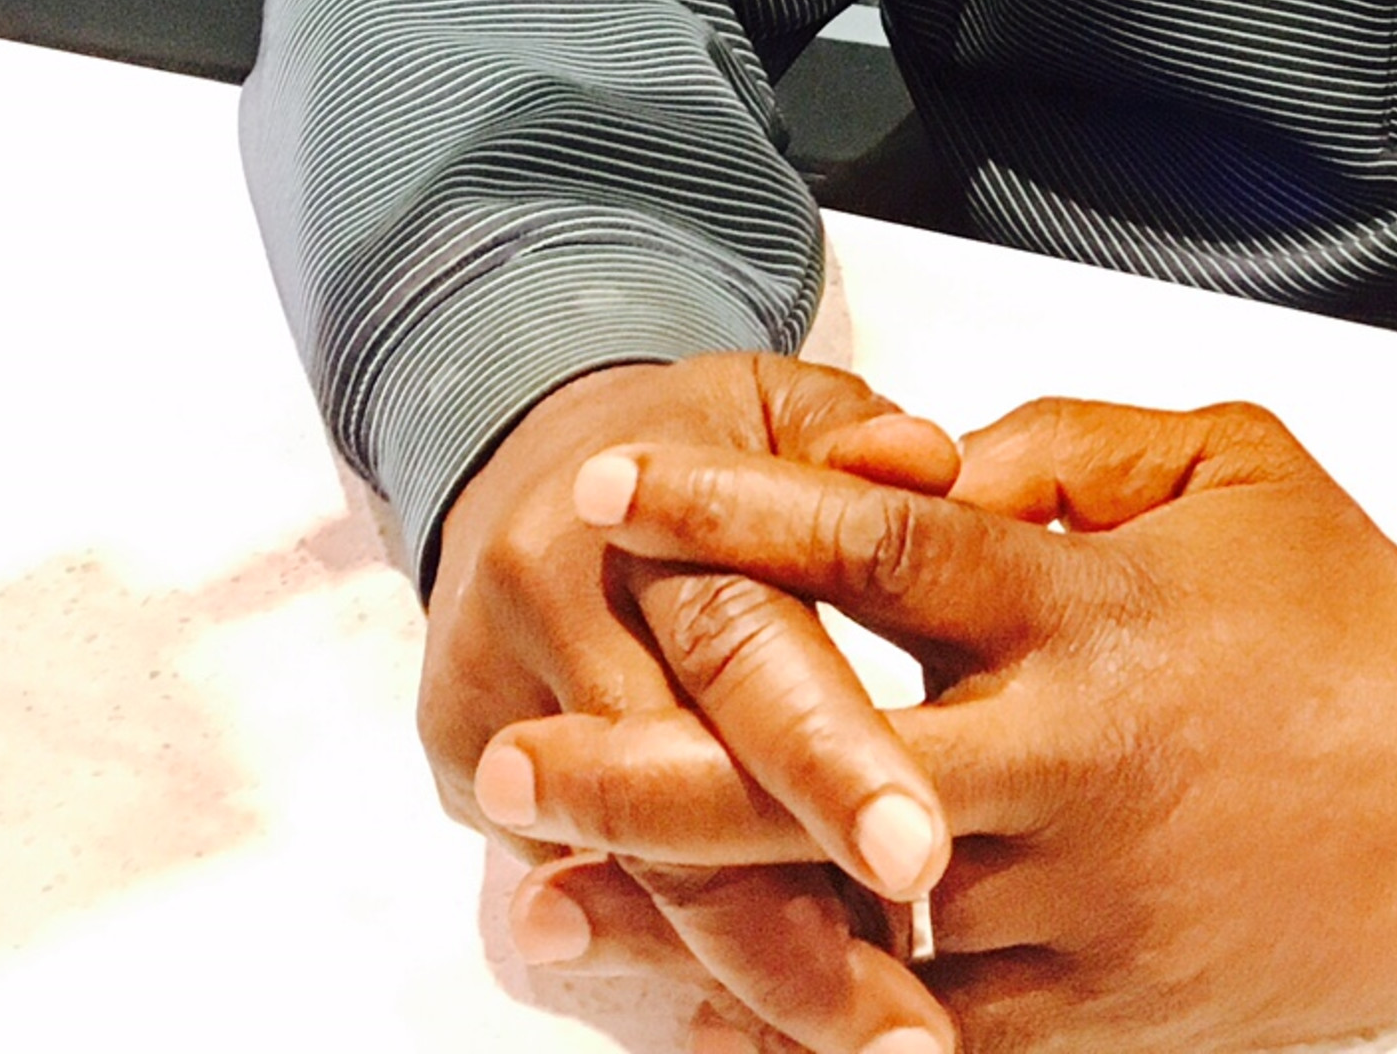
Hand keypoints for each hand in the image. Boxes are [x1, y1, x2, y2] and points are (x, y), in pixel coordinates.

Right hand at [428, 352, 965, 1053]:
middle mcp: (554, 609)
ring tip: (890, 1042)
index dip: (827, 754)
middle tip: (914, 1029)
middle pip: (673, 793)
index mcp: (646, 517)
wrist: (529, 452)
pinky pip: (591, 888)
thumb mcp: (781, 407)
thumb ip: (858, 438)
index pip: (738, 644)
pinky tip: (798, 1014)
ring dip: (763, 974)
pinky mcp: (462, 768)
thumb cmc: (704, 440)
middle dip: (795, 922)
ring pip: (634, 871)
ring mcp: (494, 701)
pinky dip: (699, 960)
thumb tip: (933, 459)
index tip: (924, 856)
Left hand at [490, 396, 1396, 1053]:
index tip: (610, 487)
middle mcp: (1067, 768)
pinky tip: (703, 1015)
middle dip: (649, 765)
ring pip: (850, 931)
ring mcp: (1081, 914)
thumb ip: (1062, 448)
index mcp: (1089, 613)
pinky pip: (929, 1039)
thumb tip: (910, 467)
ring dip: (690, 916)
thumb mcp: (1229, 460)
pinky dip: (807, 1028)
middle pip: (819, 771)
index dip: (733, 512)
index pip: (875, 554)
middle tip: (508, 756)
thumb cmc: (1357, 605)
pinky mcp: (1104, 1023)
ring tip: (548, 905)